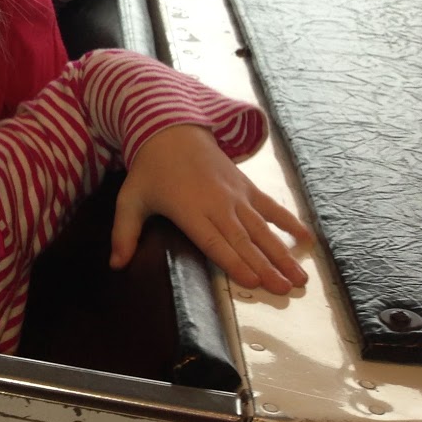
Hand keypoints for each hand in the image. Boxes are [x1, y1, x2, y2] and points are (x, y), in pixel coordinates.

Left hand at [110, 124, 311, 293]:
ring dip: (282, 253)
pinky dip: (290, 222)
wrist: (171, 130)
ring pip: (262, 228)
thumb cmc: (150, 170)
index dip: (234, 261)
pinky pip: (271, 206)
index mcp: (189, 209)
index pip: (214, 241)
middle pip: (244, 240)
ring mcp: (236, 194)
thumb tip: (114, 265)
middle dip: (266, 266)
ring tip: (300, 277)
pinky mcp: (246, 186)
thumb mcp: (130, 199)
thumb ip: (124, 232)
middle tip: (286, 290)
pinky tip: (307, 240)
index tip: (254, 281)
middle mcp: (217, 203)